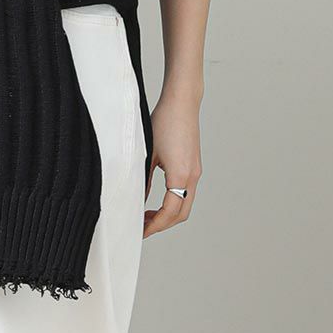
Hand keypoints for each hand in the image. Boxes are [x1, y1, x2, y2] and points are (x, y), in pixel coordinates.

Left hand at [143, 90, 200, 237]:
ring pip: (185, 204)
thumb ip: (143, 179)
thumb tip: (136, 199)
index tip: (141, 231)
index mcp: (181, 174)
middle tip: (142, 227)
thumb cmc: (164, 121)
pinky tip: (157, 200)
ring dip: (168, 214)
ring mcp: (195, 171)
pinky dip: (172, 202)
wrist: (182, 102)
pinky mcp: (193, 165)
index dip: (155, 225)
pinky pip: (185, 192)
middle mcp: (192, 176)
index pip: (170, 211)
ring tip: (147, 216)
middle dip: (162, 224)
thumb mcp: (147, 153)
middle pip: (181, 213)